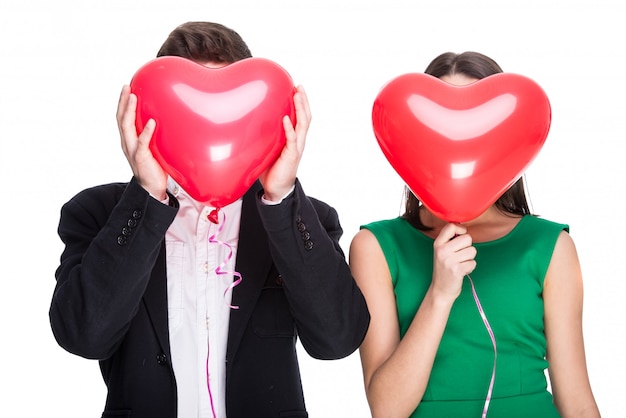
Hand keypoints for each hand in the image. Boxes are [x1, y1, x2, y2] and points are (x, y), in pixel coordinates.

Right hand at [116, 85, 167, 199]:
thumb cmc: (154, 167)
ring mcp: (132, 150)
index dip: (122, 103)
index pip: (122, 118)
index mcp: (129, 140)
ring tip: (133, 97)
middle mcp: (127, 143)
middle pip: (121, 119)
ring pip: (127, 127)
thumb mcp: (152, 148)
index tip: (126, 88)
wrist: (151, 188)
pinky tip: (152, 122)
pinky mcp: (141, 158)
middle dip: (123, 102)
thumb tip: (165, 121)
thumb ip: (153, 136)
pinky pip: (142, 143)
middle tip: (126, 87)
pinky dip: (146, 132)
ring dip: (129, 111)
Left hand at [258, 85, 310, 201]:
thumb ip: (264, 137)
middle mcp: (298, 141)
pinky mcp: (291, 155)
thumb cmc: (272, 170)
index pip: (301, 117)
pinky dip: (289, 129)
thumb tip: (246, 123)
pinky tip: (285, 119)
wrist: (276, 189)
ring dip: (301, 109)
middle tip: (299, 87)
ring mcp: (297, 147)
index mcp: (294, 139)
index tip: (297, 88)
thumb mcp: (268, 149)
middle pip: (306, 117)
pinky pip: (292, 140)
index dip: (302, 103)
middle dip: (304, 101)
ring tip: (297, 96)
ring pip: (303, 125)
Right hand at [430, 223, 476, 300]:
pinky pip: (473, 262)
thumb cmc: (444, 268)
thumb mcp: (441, 251)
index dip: (461, 229)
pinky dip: (470, 267)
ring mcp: (449, 260)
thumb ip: (450, 239)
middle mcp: (442, 250)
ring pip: (472, 250)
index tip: (461, 235)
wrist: (441, 289)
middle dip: (467, 247)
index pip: (451, 226)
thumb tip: (463, 228)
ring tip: (460, 264)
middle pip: (467, 238)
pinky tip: (462, 271)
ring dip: (469, 258)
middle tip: (460, 255)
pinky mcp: (457, 270)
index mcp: (438, 243)